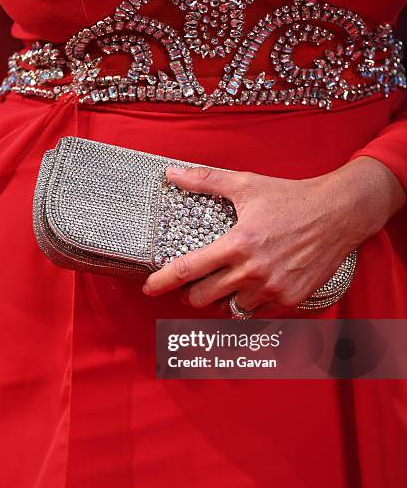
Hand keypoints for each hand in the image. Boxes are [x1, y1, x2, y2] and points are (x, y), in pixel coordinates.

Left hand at [142, 156, 405, 313]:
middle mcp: (252, 271)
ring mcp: (272, 289)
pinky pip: (257, 314)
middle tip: (197, 282)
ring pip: (230, 308)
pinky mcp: (290, 300)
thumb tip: (171, 173)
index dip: (162, 282)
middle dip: (193, 293)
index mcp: (237, 244)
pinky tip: (252, 289)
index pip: (187, 270)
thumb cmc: (291, 197)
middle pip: (202, 298)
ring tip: (229, 282)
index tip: (148, 289)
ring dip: (224, 299)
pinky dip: (249, 304)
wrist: (338, 213)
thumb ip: (205, 180)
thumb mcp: (246, 184)